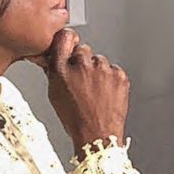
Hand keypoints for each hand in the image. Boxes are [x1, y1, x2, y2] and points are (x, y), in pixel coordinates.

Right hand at [34, 29, 128, 147]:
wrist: (97, 135)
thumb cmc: (75, 118)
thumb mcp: (54, 93)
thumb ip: (54, 70)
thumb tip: (54, 56)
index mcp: (61, 68)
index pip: (64, 38)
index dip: (67, 40)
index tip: (69, 43)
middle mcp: (82, 65)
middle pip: (83, 50)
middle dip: (82, 61)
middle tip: (83, 81)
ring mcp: (102, 69)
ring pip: (100, 61)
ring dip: (98, 71)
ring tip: (95, 92)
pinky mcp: (119, 75)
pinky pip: (114, 70)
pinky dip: (111, 78)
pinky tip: (105, 93)